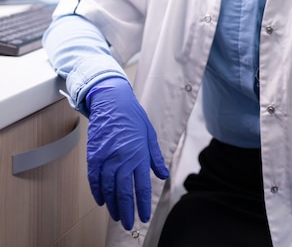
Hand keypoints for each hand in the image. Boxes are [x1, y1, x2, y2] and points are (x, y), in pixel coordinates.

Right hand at [86, 77, 168, 229]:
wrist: (111, 101)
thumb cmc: (132, 115)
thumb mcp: (149, 134)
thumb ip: (155, 157)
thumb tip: (163, 174)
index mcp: (139, 154)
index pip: (142, 186)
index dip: (143, 204)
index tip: (143, 217)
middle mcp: (122, 158)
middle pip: (124, 192)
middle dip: (127, 211)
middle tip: (128, 224)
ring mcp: (106, 157)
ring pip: (108, 189)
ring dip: (112, 205)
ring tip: (116, 216)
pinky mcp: (94, 155)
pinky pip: (94, 179)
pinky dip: (97, 192)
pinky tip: (101, 201)